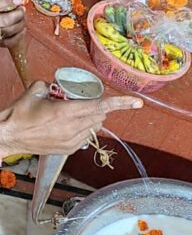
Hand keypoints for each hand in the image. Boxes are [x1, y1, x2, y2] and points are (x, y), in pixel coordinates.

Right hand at [0, 0, 25, 47]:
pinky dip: (18, 36)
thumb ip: (0, 3)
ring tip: (22, 17)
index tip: (18, 0)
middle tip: (22, 9)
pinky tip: (22, 29)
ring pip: (9, 30)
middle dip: (17, 14)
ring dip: (20, 23)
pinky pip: (9, 41)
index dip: (8, 1)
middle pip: (6, 20)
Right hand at [0, 82, 142, 156]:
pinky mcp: (69, 149)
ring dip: (91, 118)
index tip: (137, 102)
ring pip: (94, 127)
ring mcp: (72, 141)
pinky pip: (85, 137)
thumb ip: (53, 85)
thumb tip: (60, 86)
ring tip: (72, 113)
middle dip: (98, 107)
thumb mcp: (37, 90)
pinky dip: (83, 128)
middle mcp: (73, 128)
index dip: (120, 103)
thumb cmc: (20, 114)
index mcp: (67, 112)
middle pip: (100, 116)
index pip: (100, 106)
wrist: (10, 137)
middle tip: (84, 101)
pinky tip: (68, 125)